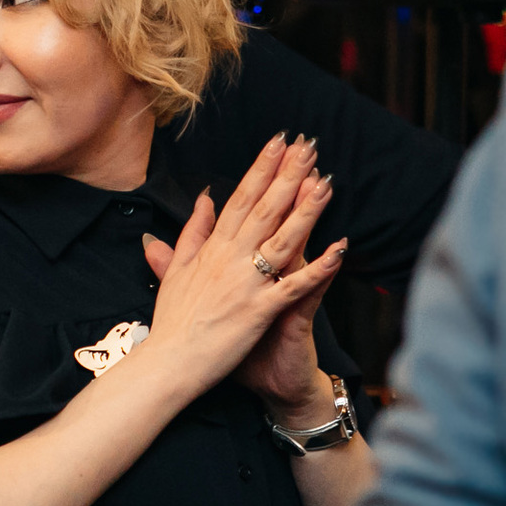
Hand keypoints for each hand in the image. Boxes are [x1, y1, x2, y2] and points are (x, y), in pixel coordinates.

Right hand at [137, 134, 346, 401]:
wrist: (167, 363)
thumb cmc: (172, 322)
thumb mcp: (175, 270)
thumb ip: (191, 233)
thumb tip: (203, 199)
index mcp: (213, 249)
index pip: (241, 199)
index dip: (262, 169)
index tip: (279, 142)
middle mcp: (230, 260)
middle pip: (264, 209)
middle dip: (288, 175)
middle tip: (309, 146)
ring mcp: (246, 284)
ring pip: (282, 240)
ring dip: (306, 210)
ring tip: (326, 183)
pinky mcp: (259, 312)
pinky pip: (294, 286)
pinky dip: (317, 269)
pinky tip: (339, 250)